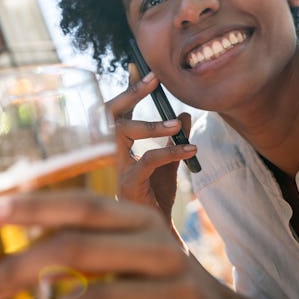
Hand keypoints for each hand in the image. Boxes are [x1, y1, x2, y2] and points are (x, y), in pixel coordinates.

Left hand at [0, 190, 264, 298]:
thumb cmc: (159, 280)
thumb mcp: (131, 251)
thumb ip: (89, 244)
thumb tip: (24, 259)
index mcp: (140, 219)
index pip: (84, 206)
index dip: (36, 205)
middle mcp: (157, 243)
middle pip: (80, 246)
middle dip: (24, 263)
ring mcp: (174, 283)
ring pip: (99, 298)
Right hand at [105, 66, 196, 217]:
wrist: (157, 231)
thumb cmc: (155, 195)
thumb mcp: (168, 162)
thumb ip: (175, 139)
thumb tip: (186, 114)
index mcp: (116, 145)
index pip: (117, 111)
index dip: (126, 89)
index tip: (138, 67)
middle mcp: (108, 153)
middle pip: (109, 115)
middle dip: (129, 94)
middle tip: (154, 79)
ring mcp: (113, 168)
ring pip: (123, 133)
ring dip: (151, 124)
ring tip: (178, 124)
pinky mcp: (126, 183)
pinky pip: (148, 159)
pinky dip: (171, 151)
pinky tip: (191, 150)